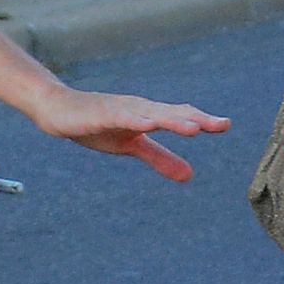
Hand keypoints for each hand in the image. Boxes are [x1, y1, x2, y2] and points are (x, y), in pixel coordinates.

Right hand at [20, 80, 229, 183]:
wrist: (57, 111)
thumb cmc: (97, 125)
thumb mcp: (132, 146)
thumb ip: (160, 158)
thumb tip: (191, 175)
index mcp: (149, 115)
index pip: (180, 116)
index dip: (203, 120)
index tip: (226, 126)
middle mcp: (139, 108)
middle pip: (172, 113)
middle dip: (197, 119)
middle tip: (221, 125)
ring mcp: (120, 109)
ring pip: (151, 114)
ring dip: (172, 120)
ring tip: (194, 127)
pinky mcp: (100, 114)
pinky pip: (120, 117)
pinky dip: (135, 120)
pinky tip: (148, 124)